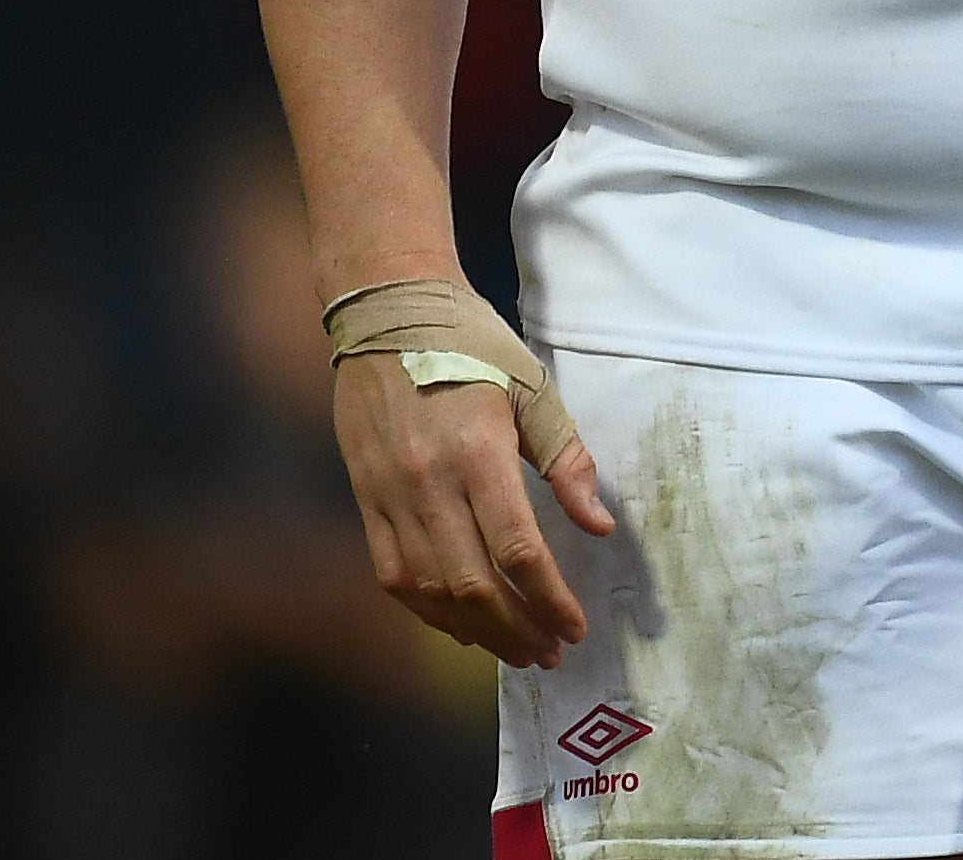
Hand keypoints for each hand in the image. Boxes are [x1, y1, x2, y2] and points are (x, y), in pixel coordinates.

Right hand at [330, 348, 615, 666]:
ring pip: (431, 590)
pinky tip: (460, 623)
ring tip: (515, 649)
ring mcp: (389, 494)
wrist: (387, 310)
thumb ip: (567, 461)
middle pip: (474, 584)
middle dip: (518, 629)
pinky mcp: (364, 498)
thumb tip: (598, 527)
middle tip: (551, 651)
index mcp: (479, 452)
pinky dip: (428, 610)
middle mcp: (429, 482)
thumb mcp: (533, 388)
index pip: (517, 550)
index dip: (549, 600)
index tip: (574, 628)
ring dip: (476, 630)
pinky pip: (393, 574)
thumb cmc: (471, 344)